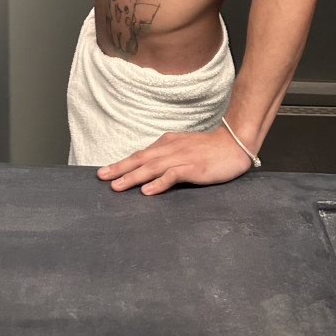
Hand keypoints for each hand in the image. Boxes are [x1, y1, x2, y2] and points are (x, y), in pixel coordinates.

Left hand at [96, 127, 252, 194]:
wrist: (234, 144)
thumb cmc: (209, 149)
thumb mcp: (183, 148)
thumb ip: (166, 156)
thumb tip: (148, 169)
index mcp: (167, 144)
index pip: (140, 155)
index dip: (122, 163)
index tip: (105, 171)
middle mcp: (170, 149)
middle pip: (140, 160)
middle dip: (119, 169)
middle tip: (101, 178)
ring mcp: (181, 158)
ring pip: (152, 167)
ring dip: (133, 177)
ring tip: (117, 186)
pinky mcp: (193, 168)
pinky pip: (173, 175)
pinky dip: (159, 183)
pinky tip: (148, 191)